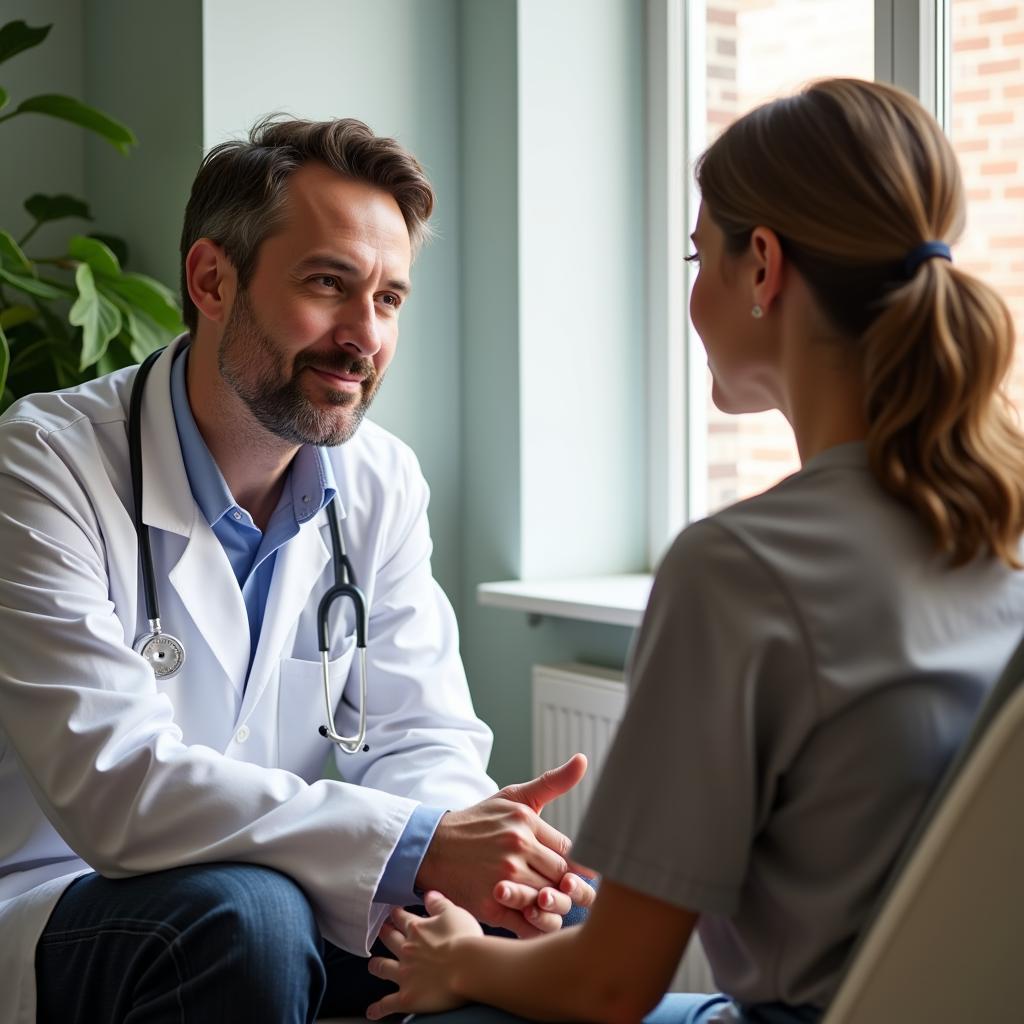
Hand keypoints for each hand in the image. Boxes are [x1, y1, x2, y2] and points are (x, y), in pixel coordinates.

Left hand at [366, 891, 481, 1019]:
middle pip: (390, 940)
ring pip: (384, 967)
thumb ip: (438, 903)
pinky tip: (372, 1011)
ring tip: (373, 964)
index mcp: (417, 929)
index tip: (394, 911)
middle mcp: (406, 950)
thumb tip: (428, 894)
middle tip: (382, 931)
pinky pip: (388, 1004)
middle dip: (385, 934)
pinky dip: (379, 1008)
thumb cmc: (464, 939)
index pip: (402, 918)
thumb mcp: (453, 913)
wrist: (467, 967)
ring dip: (377, 965)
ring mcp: (404, 974)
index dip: (397, 914)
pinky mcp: (407, 996)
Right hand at [415, 754, 588, 935]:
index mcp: (525, 821)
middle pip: (562, 877)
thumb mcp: (512, 796)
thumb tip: (583, 760)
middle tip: (567, 892)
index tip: (571, 871)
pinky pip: (529, 924)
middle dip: (567, 886)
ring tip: (549, 902)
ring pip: (549, 900)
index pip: (569, 850)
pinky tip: (535, 916)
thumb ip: (551, 782)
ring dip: (554, 906)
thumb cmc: (478, 822)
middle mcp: (516, 848)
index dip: (574, 864)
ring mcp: (503, 878)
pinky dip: (538, 925)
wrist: (433, 848)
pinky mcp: (491, 906)